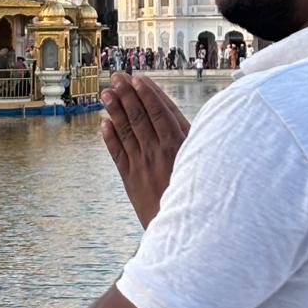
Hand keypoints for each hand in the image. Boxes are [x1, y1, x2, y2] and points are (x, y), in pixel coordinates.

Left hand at [100, 73, 189, 227]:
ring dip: (115, 110)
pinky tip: (104, 123)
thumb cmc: (202, 194)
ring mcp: (143, 165)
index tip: (139, 79)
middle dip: (128, 94)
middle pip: (140, 117)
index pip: (162, 112)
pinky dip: (110, 137)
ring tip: (106, 93)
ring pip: (126, 131)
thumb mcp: (203, 163)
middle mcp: (160, 153)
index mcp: (181, 146)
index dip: (149, 94)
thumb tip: (177, 117)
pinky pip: (118, 154)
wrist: (189, 230)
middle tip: (117, 77)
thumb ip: (191, 140)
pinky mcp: (131, 180)